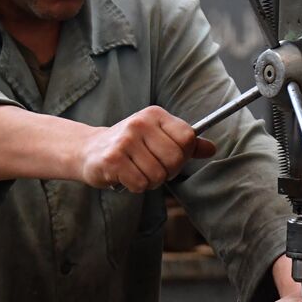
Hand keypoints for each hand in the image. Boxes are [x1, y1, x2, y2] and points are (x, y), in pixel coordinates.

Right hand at [78, 106, 215, 191]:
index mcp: (155, 115)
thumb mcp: (158, 137)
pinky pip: (140, 183)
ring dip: (150, 181)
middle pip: (176, 159)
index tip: (170, 158)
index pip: (188, 137)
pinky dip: (136, 186)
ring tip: (136, 171)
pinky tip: (125, 176)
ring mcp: (125, 140)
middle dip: (167, 172)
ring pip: (158, 175)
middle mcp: (140, 123)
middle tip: (152, 168)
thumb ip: (185, 143)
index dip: (184, 154)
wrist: (89, 150)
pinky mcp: (113, 159)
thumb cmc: (130, 146)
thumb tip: (212, 149)